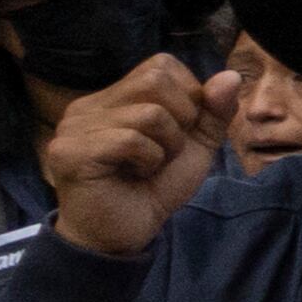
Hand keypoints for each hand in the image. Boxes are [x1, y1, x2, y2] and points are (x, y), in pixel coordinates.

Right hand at [43, 54, 232, 260]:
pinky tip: (134, 176)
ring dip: (166, 147)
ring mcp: (74, 126)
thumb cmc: (154, 188)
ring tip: (148, 167)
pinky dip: (149, 161)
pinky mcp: (69, 151)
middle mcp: (88, 105)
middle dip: (181, 120)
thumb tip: (231, 76)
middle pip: (155, 80)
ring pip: (149, 114)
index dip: (188, 98)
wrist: (122, 236)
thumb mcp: (195, 146)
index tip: (178, 134)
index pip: (161, 65)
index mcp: (114, 98)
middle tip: (166, 152)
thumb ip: (213, 112)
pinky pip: (130, 140)